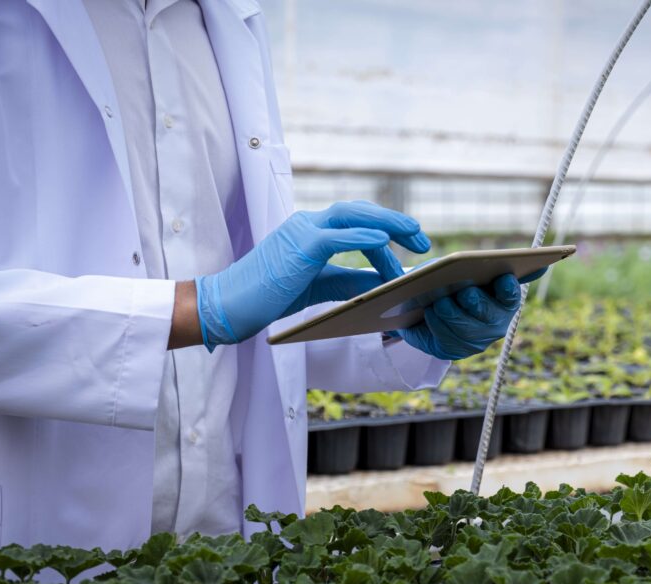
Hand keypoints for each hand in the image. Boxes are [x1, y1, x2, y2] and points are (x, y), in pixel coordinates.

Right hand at [195, 201, 428, 349]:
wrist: (227, 305)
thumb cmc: (268, 297)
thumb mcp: (320, 287)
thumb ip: (351, 281)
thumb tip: (386, 283)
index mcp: (311, 232)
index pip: (357, 223)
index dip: (388, 233)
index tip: (412, 250)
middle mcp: (308, 224)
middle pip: (359, 212)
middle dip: (395, 223)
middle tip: (423, 240)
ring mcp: (301, 231)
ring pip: (351, 216)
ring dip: (387, 225)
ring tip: (413, 235)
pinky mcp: (298, 247)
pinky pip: (336, 236)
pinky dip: (362, 236)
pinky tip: (385, 241)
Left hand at [392, 268, 546, 360]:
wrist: (432, 309)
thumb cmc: (451, 283)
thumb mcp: (458, 272)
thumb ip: (464, 268)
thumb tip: (453, 265)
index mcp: (503, 300)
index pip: (510, 295)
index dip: (508, 288)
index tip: (504, 277)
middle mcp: (496, 322)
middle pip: (489, 314)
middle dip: (477, 303)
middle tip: (465, 292)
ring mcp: (479, 340)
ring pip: (466, 330)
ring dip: (452, 315)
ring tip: (439, 303)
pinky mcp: (458, 350)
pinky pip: (448, 341)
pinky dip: (437, 325)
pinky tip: (429, 313)